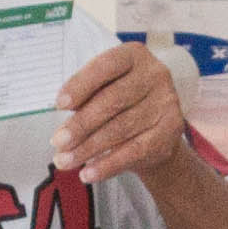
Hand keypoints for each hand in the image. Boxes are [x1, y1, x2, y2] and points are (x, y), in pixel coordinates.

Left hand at [47, 41, 187, 180]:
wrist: (157, 131)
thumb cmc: (121, 103)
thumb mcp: (104, 89)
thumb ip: (88, 95)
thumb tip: (63, 110)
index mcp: (134, 55)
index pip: (106, 66)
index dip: (81, 84)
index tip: (59, 104)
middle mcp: (155, 74)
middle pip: (113, 101)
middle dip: (81, 124)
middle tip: (57, 142)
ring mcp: (166, 103)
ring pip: (120, 129)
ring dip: (88, 148)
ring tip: (64, 161)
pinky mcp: (170, 132)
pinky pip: (134, 151)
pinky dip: (107, 165)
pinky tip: (88, 174)